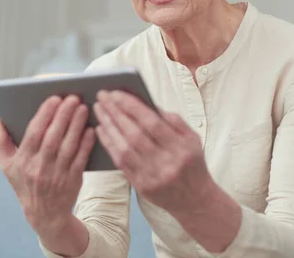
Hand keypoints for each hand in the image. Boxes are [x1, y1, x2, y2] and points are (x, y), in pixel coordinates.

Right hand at [0, 95, 95, 236]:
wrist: (44, 214)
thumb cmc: (24, 182)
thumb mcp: (7, 164)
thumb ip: (1, 138)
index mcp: (22, 161)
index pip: (33, 134)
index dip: (44, 115)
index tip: (54, 98)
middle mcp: (38, 168)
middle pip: (52, 138)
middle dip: (63, 115)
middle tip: (72, 97)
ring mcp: (57, 175)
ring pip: (68, 146)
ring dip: (76, 125)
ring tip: (82, 107)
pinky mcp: (73, 180)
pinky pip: (81, 159)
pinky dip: (86, 144)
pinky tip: (90, 129)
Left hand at [93, 90, 214, 215]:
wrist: (194, 199)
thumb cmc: (192, 163)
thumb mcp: (192, 138)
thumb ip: (174, 120)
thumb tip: (148, 103)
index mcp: (181, 147)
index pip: (152, 123)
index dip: (132, 107)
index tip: (116, 94)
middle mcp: (166, 162)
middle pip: (135, 134)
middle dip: (116, 113)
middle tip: (102, 96)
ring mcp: (152, 176)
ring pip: (124, 148)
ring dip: (109, 126)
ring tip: (99, 109)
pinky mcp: (141, 186)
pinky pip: (120, 163)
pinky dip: (109, 144)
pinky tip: (101, 130)